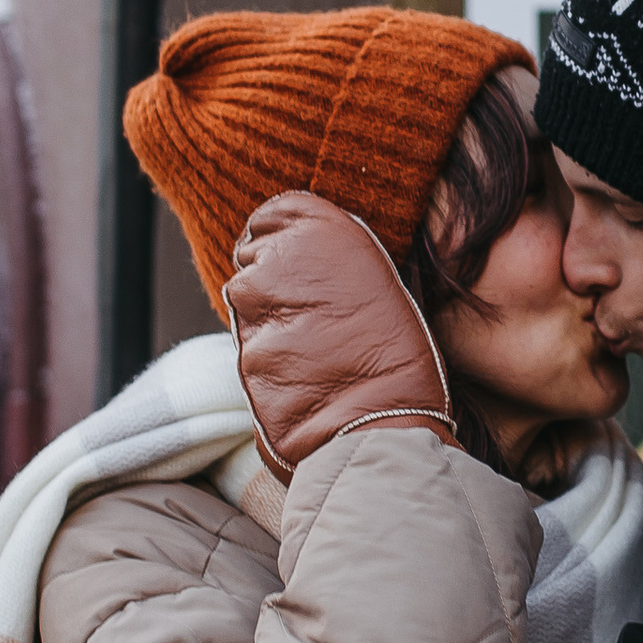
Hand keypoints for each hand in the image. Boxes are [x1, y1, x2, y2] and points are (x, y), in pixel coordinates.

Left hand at [223, 192, 453, 475]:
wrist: (383, 426)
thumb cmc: (399, 358)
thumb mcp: (380, 285)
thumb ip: (332, 263)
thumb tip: (304, 264)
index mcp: (324, 231)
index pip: (270, 216)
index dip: (278, 244)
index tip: (293, 267)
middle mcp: (283, 260)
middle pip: (251, 263)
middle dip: (271, 288)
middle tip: (314, 321)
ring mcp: (257, 309)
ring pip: (245, 310)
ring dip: (268, 326)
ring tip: (312, 354)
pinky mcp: (243, 353)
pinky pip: (247, 352)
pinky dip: (267, 363)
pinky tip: (301, 380)